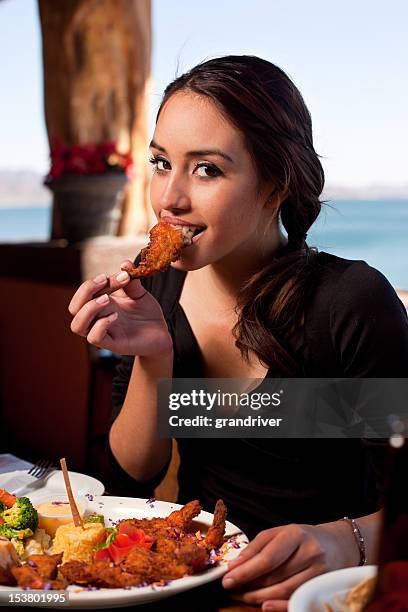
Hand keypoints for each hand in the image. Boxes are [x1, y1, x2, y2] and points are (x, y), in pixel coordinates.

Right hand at [68, 261, 172, 355]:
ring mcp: (104, 331)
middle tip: (105, 281)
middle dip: (85, 291)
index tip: (121, 275)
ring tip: (107, 299)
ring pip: (77, 325)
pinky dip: (100, 325)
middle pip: (74, 307)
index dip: (96, 281)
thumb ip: (131, 281)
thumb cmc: (146, 313)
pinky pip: (94, 338)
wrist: (161, 333)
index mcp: (100, 304)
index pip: (85, 292)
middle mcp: (97, 318)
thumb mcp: (139, 293)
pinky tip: (115, 316)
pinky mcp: (113, 344)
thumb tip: (125, 263)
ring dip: (88, 309)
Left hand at [222, 521, 358, 610]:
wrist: (338, 544)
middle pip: (274, 577)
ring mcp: (319, 572)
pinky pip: (297, 600)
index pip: (267, 557)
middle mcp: (310, 553)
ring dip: (259, 597)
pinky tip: (264, 606)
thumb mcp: (279, 533)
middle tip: (230, 589)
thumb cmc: (302, 537)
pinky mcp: (322, 588)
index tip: (227, 578)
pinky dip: (278, 606)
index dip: (246, 570)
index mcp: (295, 534)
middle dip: (248, 585)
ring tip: (242, 596)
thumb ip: (257, 547)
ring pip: (284, 591)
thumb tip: (235, 565)